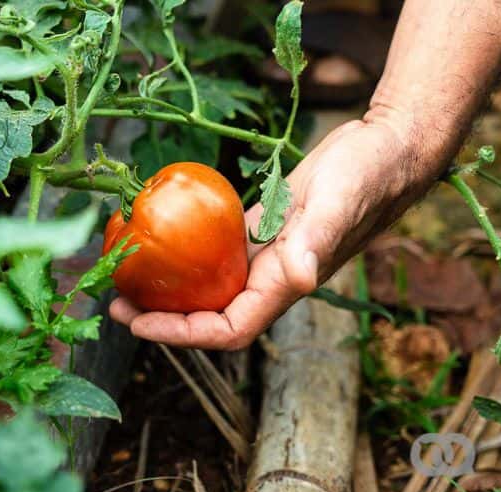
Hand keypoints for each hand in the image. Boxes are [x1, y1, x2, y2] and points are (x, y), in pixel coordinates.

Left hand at [109, 111, 437, 348]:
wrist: (386, 148)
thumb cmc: (369, 173)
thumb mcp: (339, 202)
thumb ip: (318, 241)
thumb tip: (299, 278)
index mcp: (286, 284)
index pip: (228, 328)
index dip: (182, 333)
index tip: (139, 322)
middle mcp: (270, 278)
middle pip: (207, 315)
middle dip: (161, 317)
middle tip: (114, 302)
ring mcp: (263, 256)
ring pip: (206, 287)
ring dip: (165, 289)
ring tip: (123, 276)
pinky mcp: (258, 231)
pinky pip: (212, 253)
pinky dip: (182, 254)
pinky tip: (154, 239)